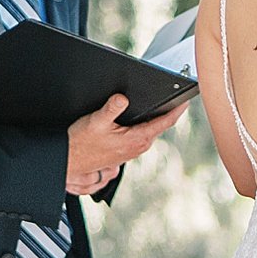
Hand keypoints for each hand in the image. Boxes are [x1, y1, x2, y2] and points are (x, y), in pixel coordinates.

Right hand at [65, 93, 187, 195]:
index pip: (164, 123)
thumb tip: (123, 97)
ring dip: (157, 121)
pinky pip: (142, 137)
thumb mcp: (96, 121)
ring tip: (164, 106)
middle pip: (160, 127)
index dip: (177, 110)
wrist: (69, 160)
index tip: (186, 100)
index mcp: (136, 139)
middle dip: (168, 113)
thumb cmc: (81, 143)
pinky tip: (143, 120)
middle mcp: (137, 147)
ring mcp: (132, 151)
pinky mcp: (125, 152)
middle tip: (178, 98)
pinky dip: (147, 127)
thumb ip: (112, 108)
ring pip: (151, 132)